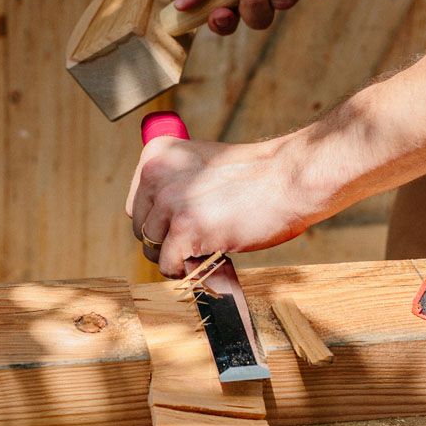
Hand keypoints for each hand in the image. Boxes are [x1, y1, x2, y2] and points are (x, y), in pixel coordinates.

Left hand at [125, 136, 311, 277]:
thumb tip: (156, 225)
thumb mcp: (203, 166)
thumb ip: (176, 184)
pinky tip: (207, 260)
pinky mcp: (184, 229)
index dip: (160, 221)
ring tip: (206, 249)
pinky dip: (186, 271)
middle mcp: (156, 174)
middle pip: (141, 227)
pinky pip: (169, 265)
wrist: (288, 179)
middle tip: (197, 241)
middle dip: (166, 240)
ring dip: (178, 256)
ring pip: (152, 249)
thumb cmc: (255, 176)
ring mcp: (169, 202)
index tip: (182, 225)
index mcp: (158, 154)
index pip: (137, 203)